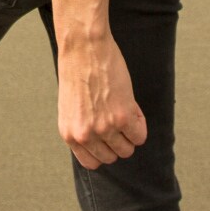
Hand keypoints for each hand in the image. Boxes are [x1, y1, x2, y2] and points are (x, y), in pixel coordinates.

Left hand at [56, 33, 147, 169]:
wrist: (83, 47)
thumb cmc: (77, 71)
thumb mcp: (70, 107)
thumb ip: (81, 127)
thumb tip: (103, 143)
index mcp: (69, 134)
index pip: (92, 163)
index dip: (103, 150)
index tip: (108, 138)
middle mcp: (85, 135)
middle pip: (112, 157)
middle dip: (118, 141)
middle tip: (118, 120)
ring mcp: (104, 128)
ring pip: (127, 149)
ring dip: (130, 134)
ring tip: (125, 111)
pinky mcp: (122, 117)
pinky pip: (140, 135)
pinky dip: (140, 124)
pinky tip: (132, 107)